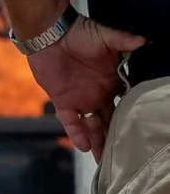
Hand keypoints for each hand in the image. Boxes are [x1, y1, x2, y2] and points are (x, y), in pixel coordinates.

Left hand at [29, 17, 144, 153]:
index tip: (142, 132)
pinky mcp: (62, 100)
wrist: (49, 32)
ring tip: (107, 161)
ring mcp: (81, 99)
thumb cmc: (79, 32)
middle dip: (117, 138)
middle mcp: (99, 94)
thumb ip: (123, 40)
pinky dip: (76, 133)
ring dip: (99, 142)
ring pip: (92, 126)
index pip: (126, 105)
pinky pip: (70, 121)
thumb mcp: (104, 36)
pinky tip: (85, 147)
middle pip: (110, 121)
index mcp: (112, 82)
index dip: (132, 118)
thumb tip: (144, 40)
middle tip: (126, 157)